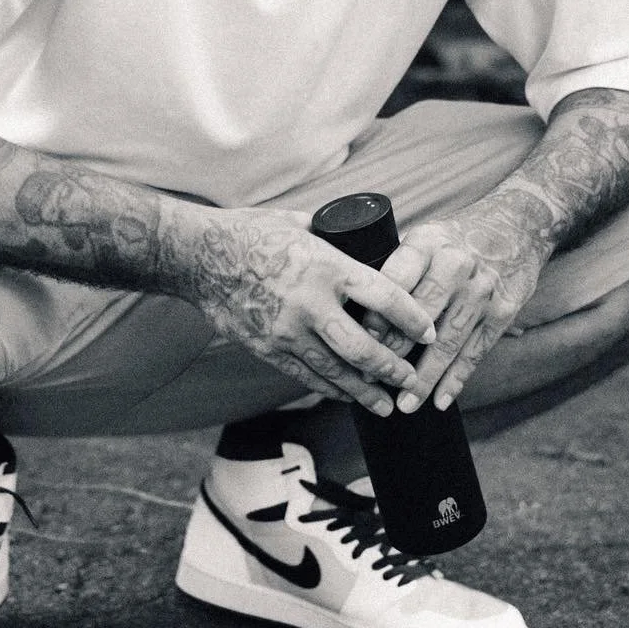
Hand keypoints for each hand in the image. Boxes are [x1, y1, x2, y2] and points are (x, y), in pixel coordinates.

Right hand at [169, 206, 435, 415]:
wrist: (198, 257)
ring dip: (366, 391)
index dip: (413, 318)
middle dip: (393, 369)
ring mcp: (288, 331)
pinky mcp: (268, 349)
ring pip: (336, 373)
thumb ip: (333, 239)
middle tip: (412, 379)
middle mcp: (311, 303)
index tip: (429, 331)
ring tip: (386, 403)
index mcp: (327, 265)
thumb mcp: (300, 224)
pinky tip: (347, 395)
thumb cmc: (251, 233)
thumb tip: (365, 241)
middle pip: (364, 349)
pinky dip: (331, 389)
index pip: (384, 298)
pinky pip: (307, 377)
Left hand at [363, 199, 550, 413]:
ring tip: (405, 404)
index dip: (378, 315)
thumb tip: (356, 305)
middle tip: (373, 379)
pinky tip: (440, 399)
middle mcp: (456, 264)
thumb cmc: (458, 236)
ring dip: (425, 378)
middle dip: (395, 351)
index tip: (360, 342)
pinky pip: (476, 351)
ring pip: (447, 341)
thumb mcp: (428, 235)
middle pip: (420, 316)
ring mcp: (482, 290)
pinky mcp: (503, 311)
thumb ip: (400, 266)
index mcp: (428, 242)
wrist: (518, 223)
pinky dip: (457, 379)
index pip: (396, 281)